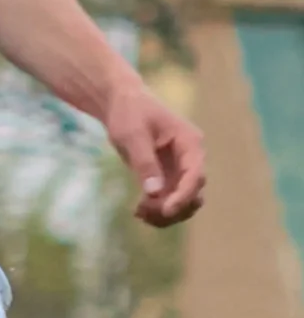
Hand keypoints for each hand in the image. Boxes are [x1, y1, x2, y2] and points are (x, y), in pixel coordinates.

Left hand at [101, 77, 204, 227]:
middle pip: (193, 193)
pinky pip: (169, 200)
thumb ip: (144, 162)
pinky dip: (156, 210)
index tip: (166, 210)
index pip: (195, 174)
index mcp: (190, 142)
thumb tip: (155, 192)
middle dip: (171, 207)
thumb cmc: (129, 113)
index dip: (183, 195)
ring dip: (165, 213)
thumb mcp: (133, 135)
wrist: (122, 104)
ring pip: (183, 202)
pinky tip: (137, 211)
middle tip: (142, 210)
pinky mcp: (167, 176)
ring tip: (139, 212)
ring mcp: (180, 169)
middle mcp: (190, 158)